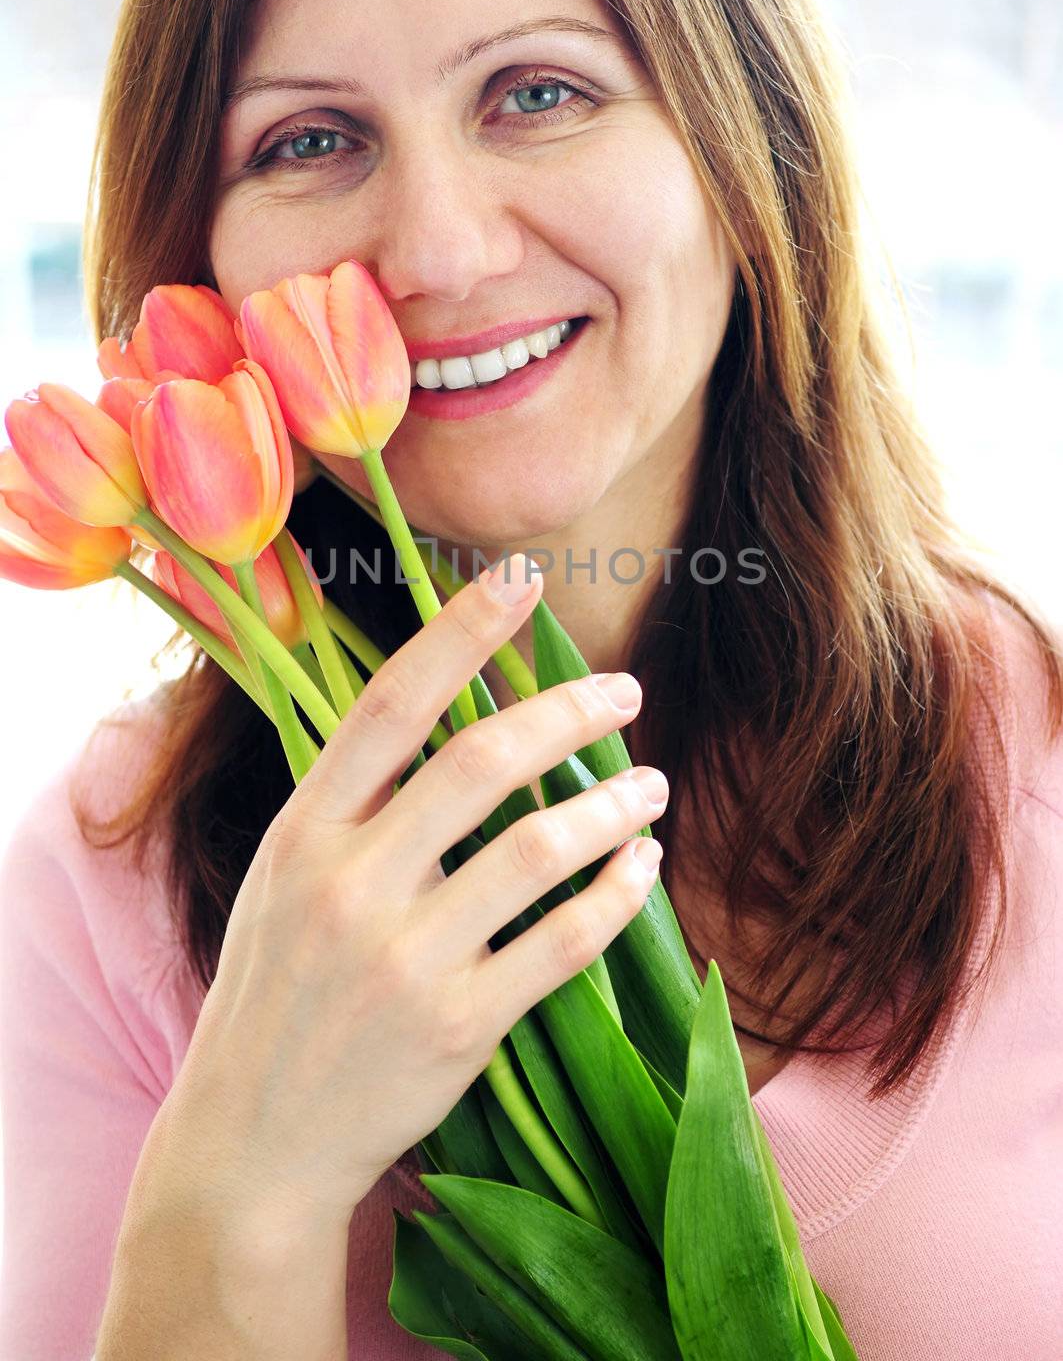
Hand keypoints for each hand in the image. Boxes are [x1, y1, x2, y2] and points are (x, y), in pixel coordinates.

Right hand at [154, 554, 667, 1233]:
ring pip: (536, 848)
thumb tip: (450, 719)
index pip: (390, 703)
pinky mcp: (457, 1028)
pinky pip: (563, 942)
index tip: (521, 579)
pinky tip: (642, 867)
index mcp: (302, 831)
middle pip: (482, 761)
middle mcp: (349, 883)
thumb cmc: (276, 995)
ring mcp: (403, 958)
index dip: (460, 632)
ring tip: (651, 786)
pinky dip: (617, 894)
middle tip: (626, 692)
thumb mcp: (282, 882)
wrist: (250, 1145)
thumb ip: (352, 807)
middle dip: (568, 712)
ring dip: (610, 805)